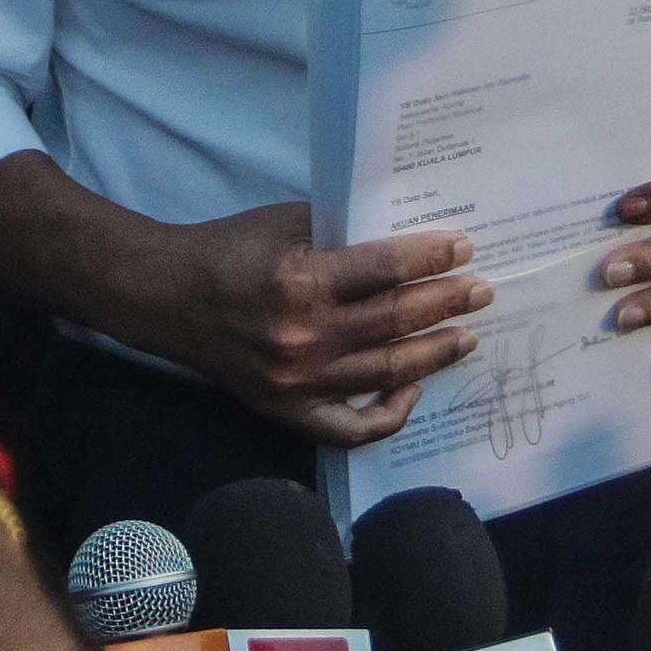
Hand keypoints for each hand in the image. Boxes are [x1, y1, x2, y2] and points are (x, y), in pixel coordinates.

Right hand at [150, 202, 491, 443]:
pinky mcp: (288, 411)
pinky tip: (415, 389)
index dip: (433, 258)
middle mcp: (304, 338)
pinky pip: (352, 428)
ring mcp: (298, 383)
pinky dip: (391, 414)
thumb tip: (409, 239)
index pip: (387, 271)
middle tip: (481, 291)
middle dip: (448, 303)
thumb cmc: (229, 250)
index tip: (465, 249)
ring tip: (467, 336)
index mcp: (301, 282)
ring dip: (436, 353)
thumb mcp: (287, 222)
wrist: (169, 298)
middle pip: (397, 322)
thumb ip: (344, 232)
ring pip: (388, 373)